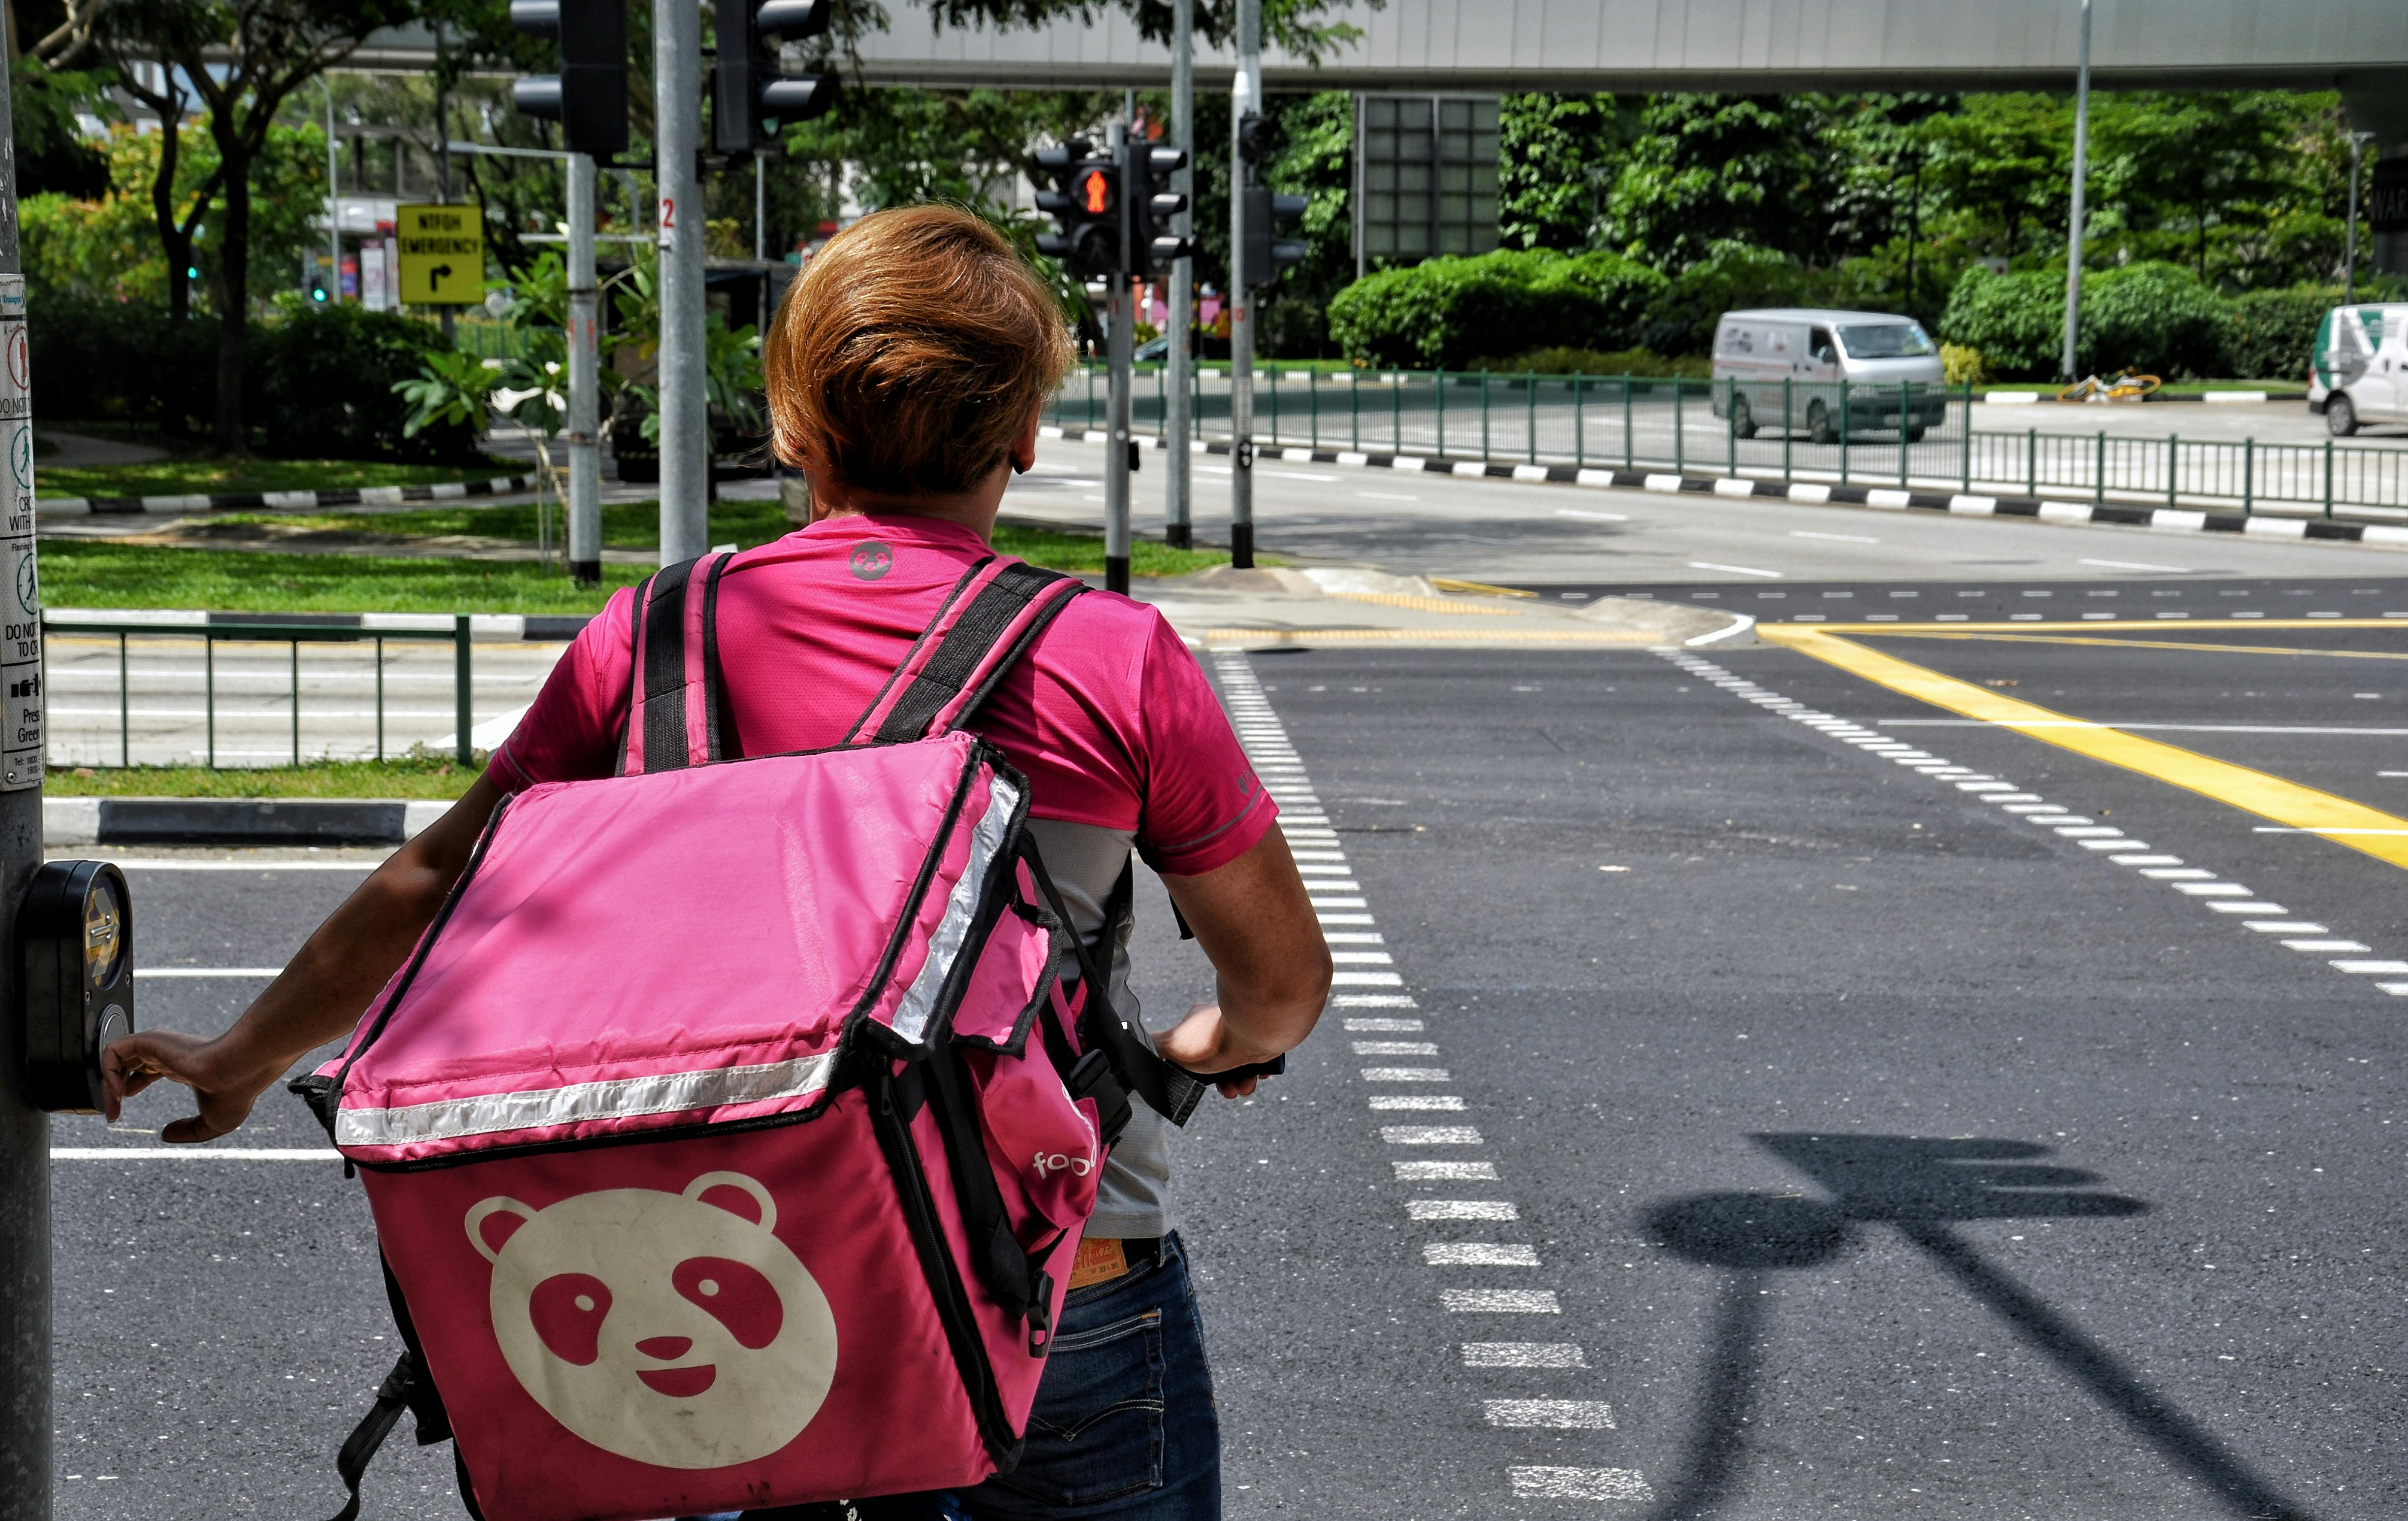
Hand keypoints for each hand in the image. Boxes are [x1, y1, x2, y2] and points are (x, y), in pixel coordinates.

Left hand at [101, 1030, 279, 1143]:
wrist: (240, 1070)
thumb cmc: (236, 1091)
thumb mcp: (214, 1123)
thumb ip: (190, 1131)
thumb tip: (164, 1134)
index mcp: (180, 1066)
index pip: (143, 1070)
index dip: (126, 1091)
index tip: (120, 1114)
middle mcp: (167, 1053)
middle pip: (125, 1064)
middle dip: (111, 1091)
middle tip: (111, 1115)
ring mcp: (158, 1045)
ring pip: (115, 1056)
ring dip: (106, 1083)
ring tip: (111, 1107)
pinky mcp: (151, 1040)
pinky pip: (114, 1050)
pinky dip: (108, 1070)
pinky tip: (118, 1093)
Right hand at [1157, 1001, 1284, 1099]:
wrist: (1256, 1030)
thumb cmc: (1213, 1038)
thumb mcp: (1172, 1044)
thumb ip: (1154, 1046)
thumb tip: (1137, 1047)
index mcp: (1197, 1022)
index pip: (1192, 1052)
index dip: (1197, 1073)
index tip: (1203, 1083)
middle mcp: (1220, 1024)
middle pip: (1218, 1062)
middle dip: (1223, 1082)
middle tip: (1229, 1091)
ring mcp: (1243, 1030)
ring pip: (1239, 1064)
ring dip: (1240, 1082)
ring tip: (1243, 1087)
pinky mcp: (1262, 1038)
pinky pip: (1259, 1060)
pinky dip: (1257, 1073)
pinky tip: (1257, 1076)